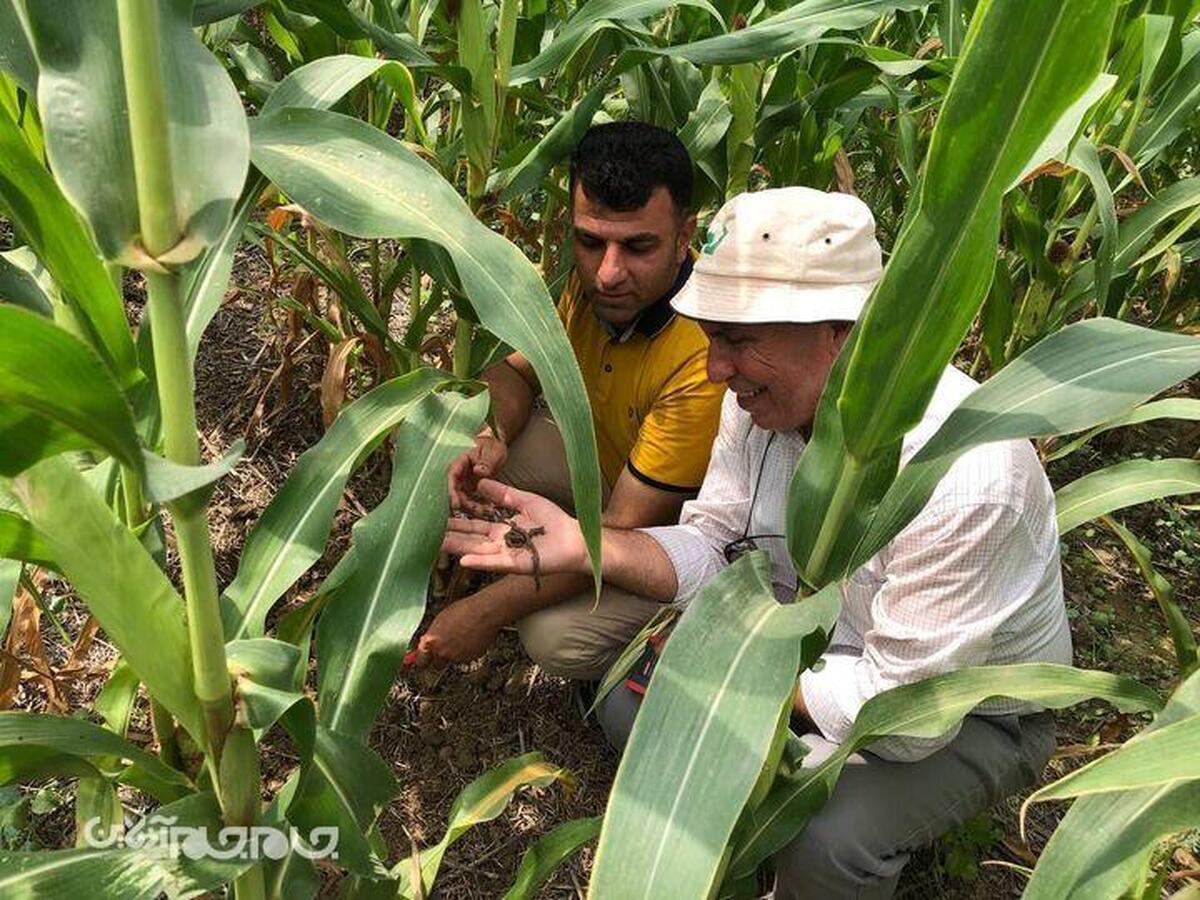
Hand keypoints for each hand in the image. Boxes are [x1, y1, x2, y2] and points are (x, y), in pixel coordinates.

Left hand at [408, 597, 499, 667]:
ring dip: (454, 654)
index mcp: (431, 642)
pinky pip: (465, 659)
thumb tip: (427, 644)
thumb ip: (432, 635)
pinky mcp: (470, 659)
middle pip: (436, 665)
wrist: (484, 613)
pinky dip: (466, 653)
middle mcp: (442, 653)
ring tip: (461, 637)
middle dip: (439, 659)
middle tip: (444, 648)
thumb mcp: (440, 620)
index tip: (424, 659)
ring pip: (452, 661)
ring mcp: (457, 658)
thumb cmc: (463, 610)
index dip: (423, 659)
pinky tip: (470, 639)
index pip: (421, 661)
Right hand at [442, 479, 588, 576]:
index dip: (457, 520)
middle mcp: (499, 543)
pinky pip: (494, 563)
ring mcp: (505, 555)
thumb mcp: (525, 500)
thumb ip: (503, 493)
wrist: (574, 539)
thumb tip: (481, 482)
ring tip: (436, 544)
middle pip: (469, 539)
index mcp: (501, 529)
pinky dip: (479, 562)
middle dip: (449, 534)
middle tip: (426, 531)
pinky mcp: (515, 564)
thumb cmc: (554, 521)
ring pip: (476, 551)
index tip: (438, 514)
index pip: (474, 524)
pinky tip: (462, 561)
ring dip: (457, 548)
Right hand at [447, 430, 507, 511]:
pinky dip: (478, 506)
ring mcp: (463, 483)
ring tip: (487, 511)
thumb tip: (478, 471)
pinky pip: (471, 501)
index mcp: (459, 462)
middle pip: (455, 492)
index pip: (451, 477)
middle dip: (464, 504)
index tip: (456, 505)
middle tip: (478, 511)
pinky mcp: (469, 490)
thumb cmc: (491, 446)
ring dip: (472, 508)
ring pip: (462, 499)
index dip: (452, 492)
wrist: (495, 446)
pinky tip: (489, 509)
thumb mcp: (491, 451)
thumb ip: (485, 461)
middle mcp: (458, 475)